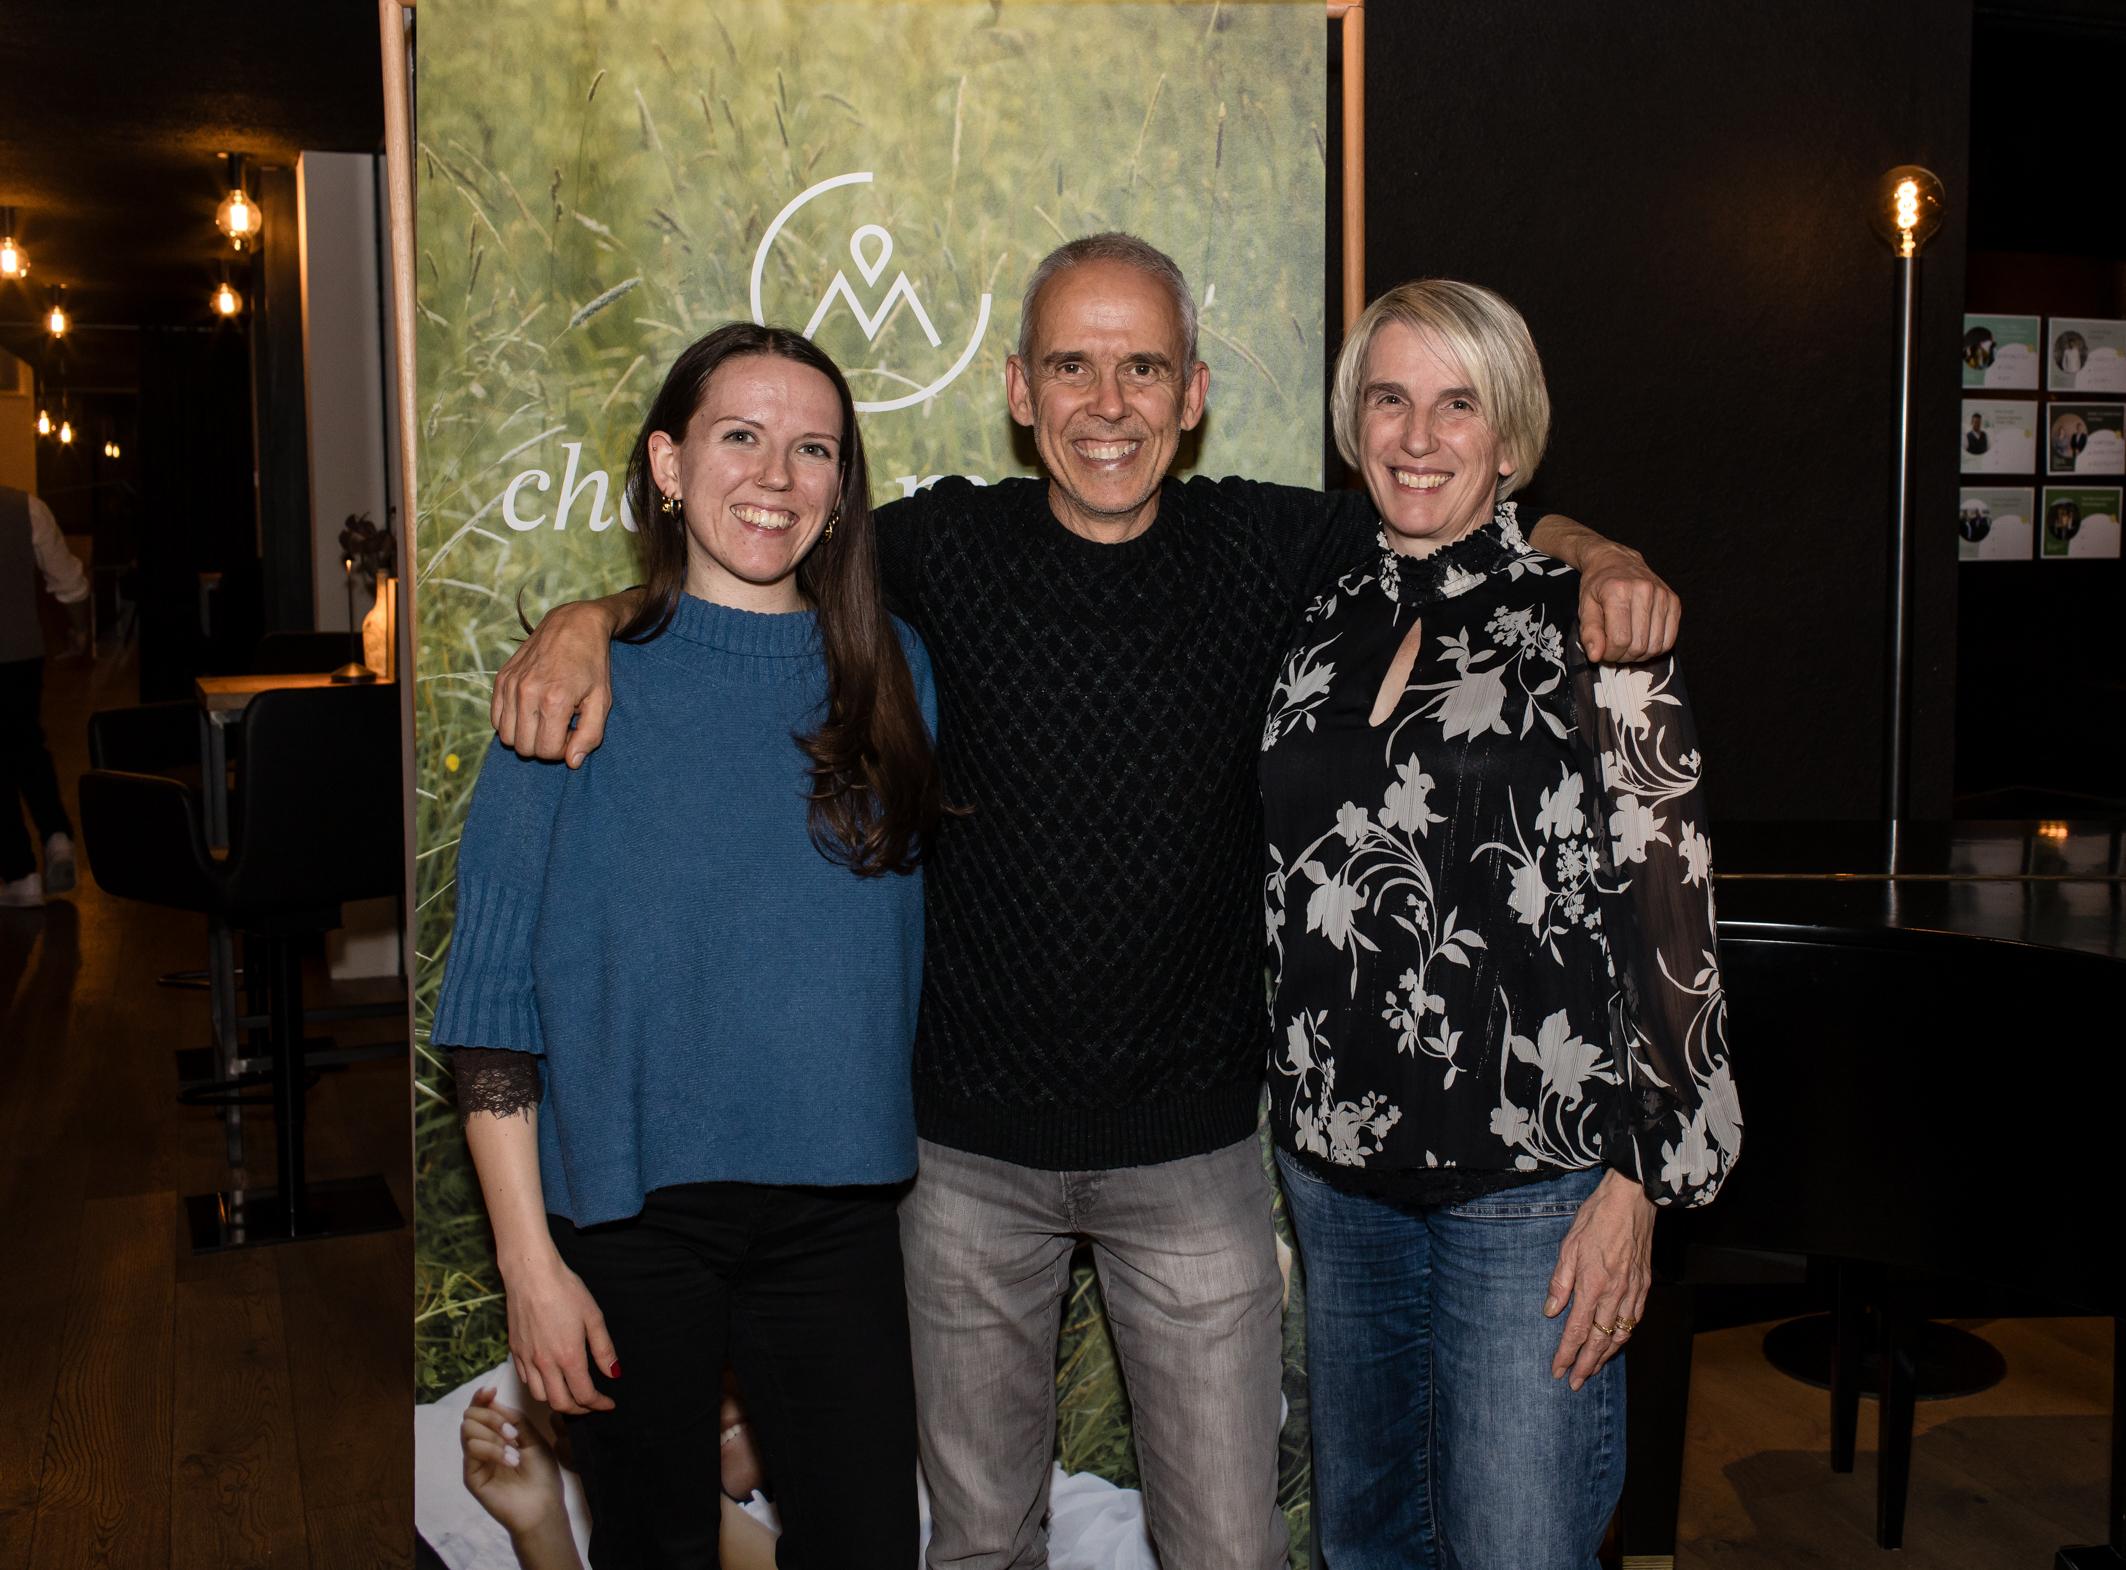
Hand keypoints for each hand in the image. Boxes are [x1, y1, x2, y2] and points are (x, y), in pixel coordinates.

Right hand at [461, 1387, 568, 1538]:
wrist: (543, 1505)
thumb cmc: (542, 1474)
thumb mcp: (533, 1438)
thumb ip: (514, 1419)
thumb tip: (493, 1399)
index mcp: (497, 1434)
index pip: (480, 1409)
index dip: (481, 1397)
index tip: (490, 1390)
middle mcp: (483, 1444)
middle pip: (470, 1415)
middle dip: (492, 1417)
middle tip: (513, 1433)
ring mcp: (475, 1460)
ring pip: (468, 1429)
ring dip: (494, 1435)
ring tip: (514, 1451)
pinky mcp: (472, 1476)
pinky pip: (472, 1450)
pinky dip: (493, 1450)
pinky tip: (510, 1461)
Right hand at [491, 599, 619, 766]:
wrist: (573, 624)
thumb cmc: (592, 664)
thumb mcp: (602, 700)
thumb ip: (590, 735)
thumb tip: (572, 762)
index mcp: (555, 700)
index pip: (548, 751)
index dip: (564, 749)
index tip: (574, 731)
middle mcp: (527, 693)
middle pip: (524, 748)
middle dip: (544, 746)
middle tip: (561, 726)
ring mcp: (510, 685)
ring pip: (507, 737)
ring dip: (526, 736)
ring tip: (546, 718)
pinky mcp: (500, 679)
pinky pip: (496, 719)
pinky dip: (512, 723)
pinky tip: (531, 710)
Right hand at [505, 1256, 619, 1414]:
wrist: (531, 1274)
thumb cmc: (565, 1290)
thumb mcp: (593, 1317)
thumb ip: (604, 1349)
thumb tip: (614, 1374)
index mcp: (568, 1356)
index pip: (584, 1395)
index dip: (598, 1404)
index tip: (608, 1403)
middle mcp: (545, 1363)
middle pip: (560, 1403)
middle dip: (579, 1409)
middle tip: (591, 1402)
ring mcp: (527, 1358)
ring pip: (540, 1396)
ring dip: (557, 1401)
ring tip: (571, 1393)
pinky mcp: (515, 1351)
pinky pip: (526, 1380)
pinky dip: (540, 1387)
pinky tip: (550, 1377)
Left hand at [1544, 1169, 1654, 1390]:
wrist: (1633, 1200)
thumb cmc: (1597, 1218)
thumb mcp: (1568, 1246)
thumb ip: (1560, 1282)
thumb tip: (1551, 1311)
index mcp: (1593, 1285)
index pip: (1576, 1331)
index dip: (1566, 1354)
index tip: (1557, 1371)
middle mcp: (1615, 1294)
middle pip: (1600, 1341)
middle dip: (1586, 1365)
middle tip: (1575, 1383)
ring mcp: (1633, 1291)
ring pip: (1621, 1335)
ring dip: (1606, 1356)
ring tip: (1594, 1369)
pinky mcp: (1645, 1285)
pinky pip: (1635, 1319)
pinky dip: (1625, 1336)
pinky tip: (1617, 1341)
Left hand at [1577, 541, 1679, 663]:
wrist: (1616, 560)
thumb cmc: (1598, 585)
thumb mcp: (1585, 606)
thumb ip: (1589, 632)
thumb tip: (1596, 656)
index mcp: (1618, 592)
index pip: (1620, 639)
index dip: (1610, 653)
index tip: (1603, 651)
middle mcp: (1644, 591)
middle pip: (1639, 645)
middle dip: (1623, 656)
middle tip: (1614, 649)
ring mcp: (1662, 595)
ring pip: (1655, 646)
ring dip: (1639, 655)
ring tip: (1627, 644)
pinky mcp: (1674, 601)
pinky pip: (1670, 639)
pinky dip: (1655, 648)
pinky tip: (1642, 640)